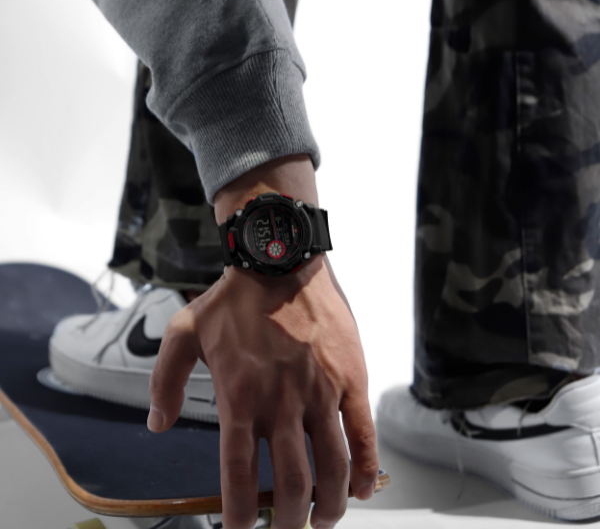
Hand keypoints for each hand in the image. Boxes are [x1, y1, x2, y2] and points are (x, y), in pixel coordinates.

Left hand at [147, 254, 378, 528]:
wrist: (281, 263)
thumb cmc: (236, 298)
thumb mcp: (184, 332)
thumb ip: (165, 380)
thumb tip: (158, 423)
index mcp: (240, 398)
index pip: (239, 476)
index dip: (241, 516)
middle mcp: (282, 404)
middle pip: (292, 485)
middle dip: (290, 522)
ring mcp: (321, 394)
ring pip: (333, 468)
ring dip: (330, 506)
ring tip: (324, 519)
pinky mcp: (350, 379)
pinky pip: (364, 435)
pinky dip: (365, 470)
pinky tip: (361, 488)